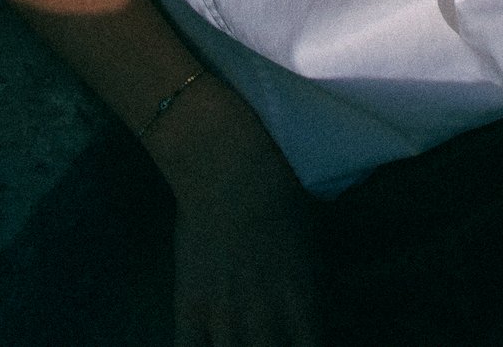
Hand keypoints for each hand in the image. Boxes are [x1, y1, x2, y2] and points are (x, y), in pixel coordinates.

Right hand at [169, 145, 322, 346]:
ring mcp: (226, 320)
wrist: (234, 173)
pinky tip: (201, 344)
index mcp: (303, 308)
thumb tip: (312, 322)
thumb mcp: (312, 255)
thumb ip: (310, 297)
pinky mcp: (190, 310)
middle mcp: (268, 322)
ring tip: (236, 337)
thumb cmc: (282, 202)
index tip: (296, 342)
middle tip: (262, 338)